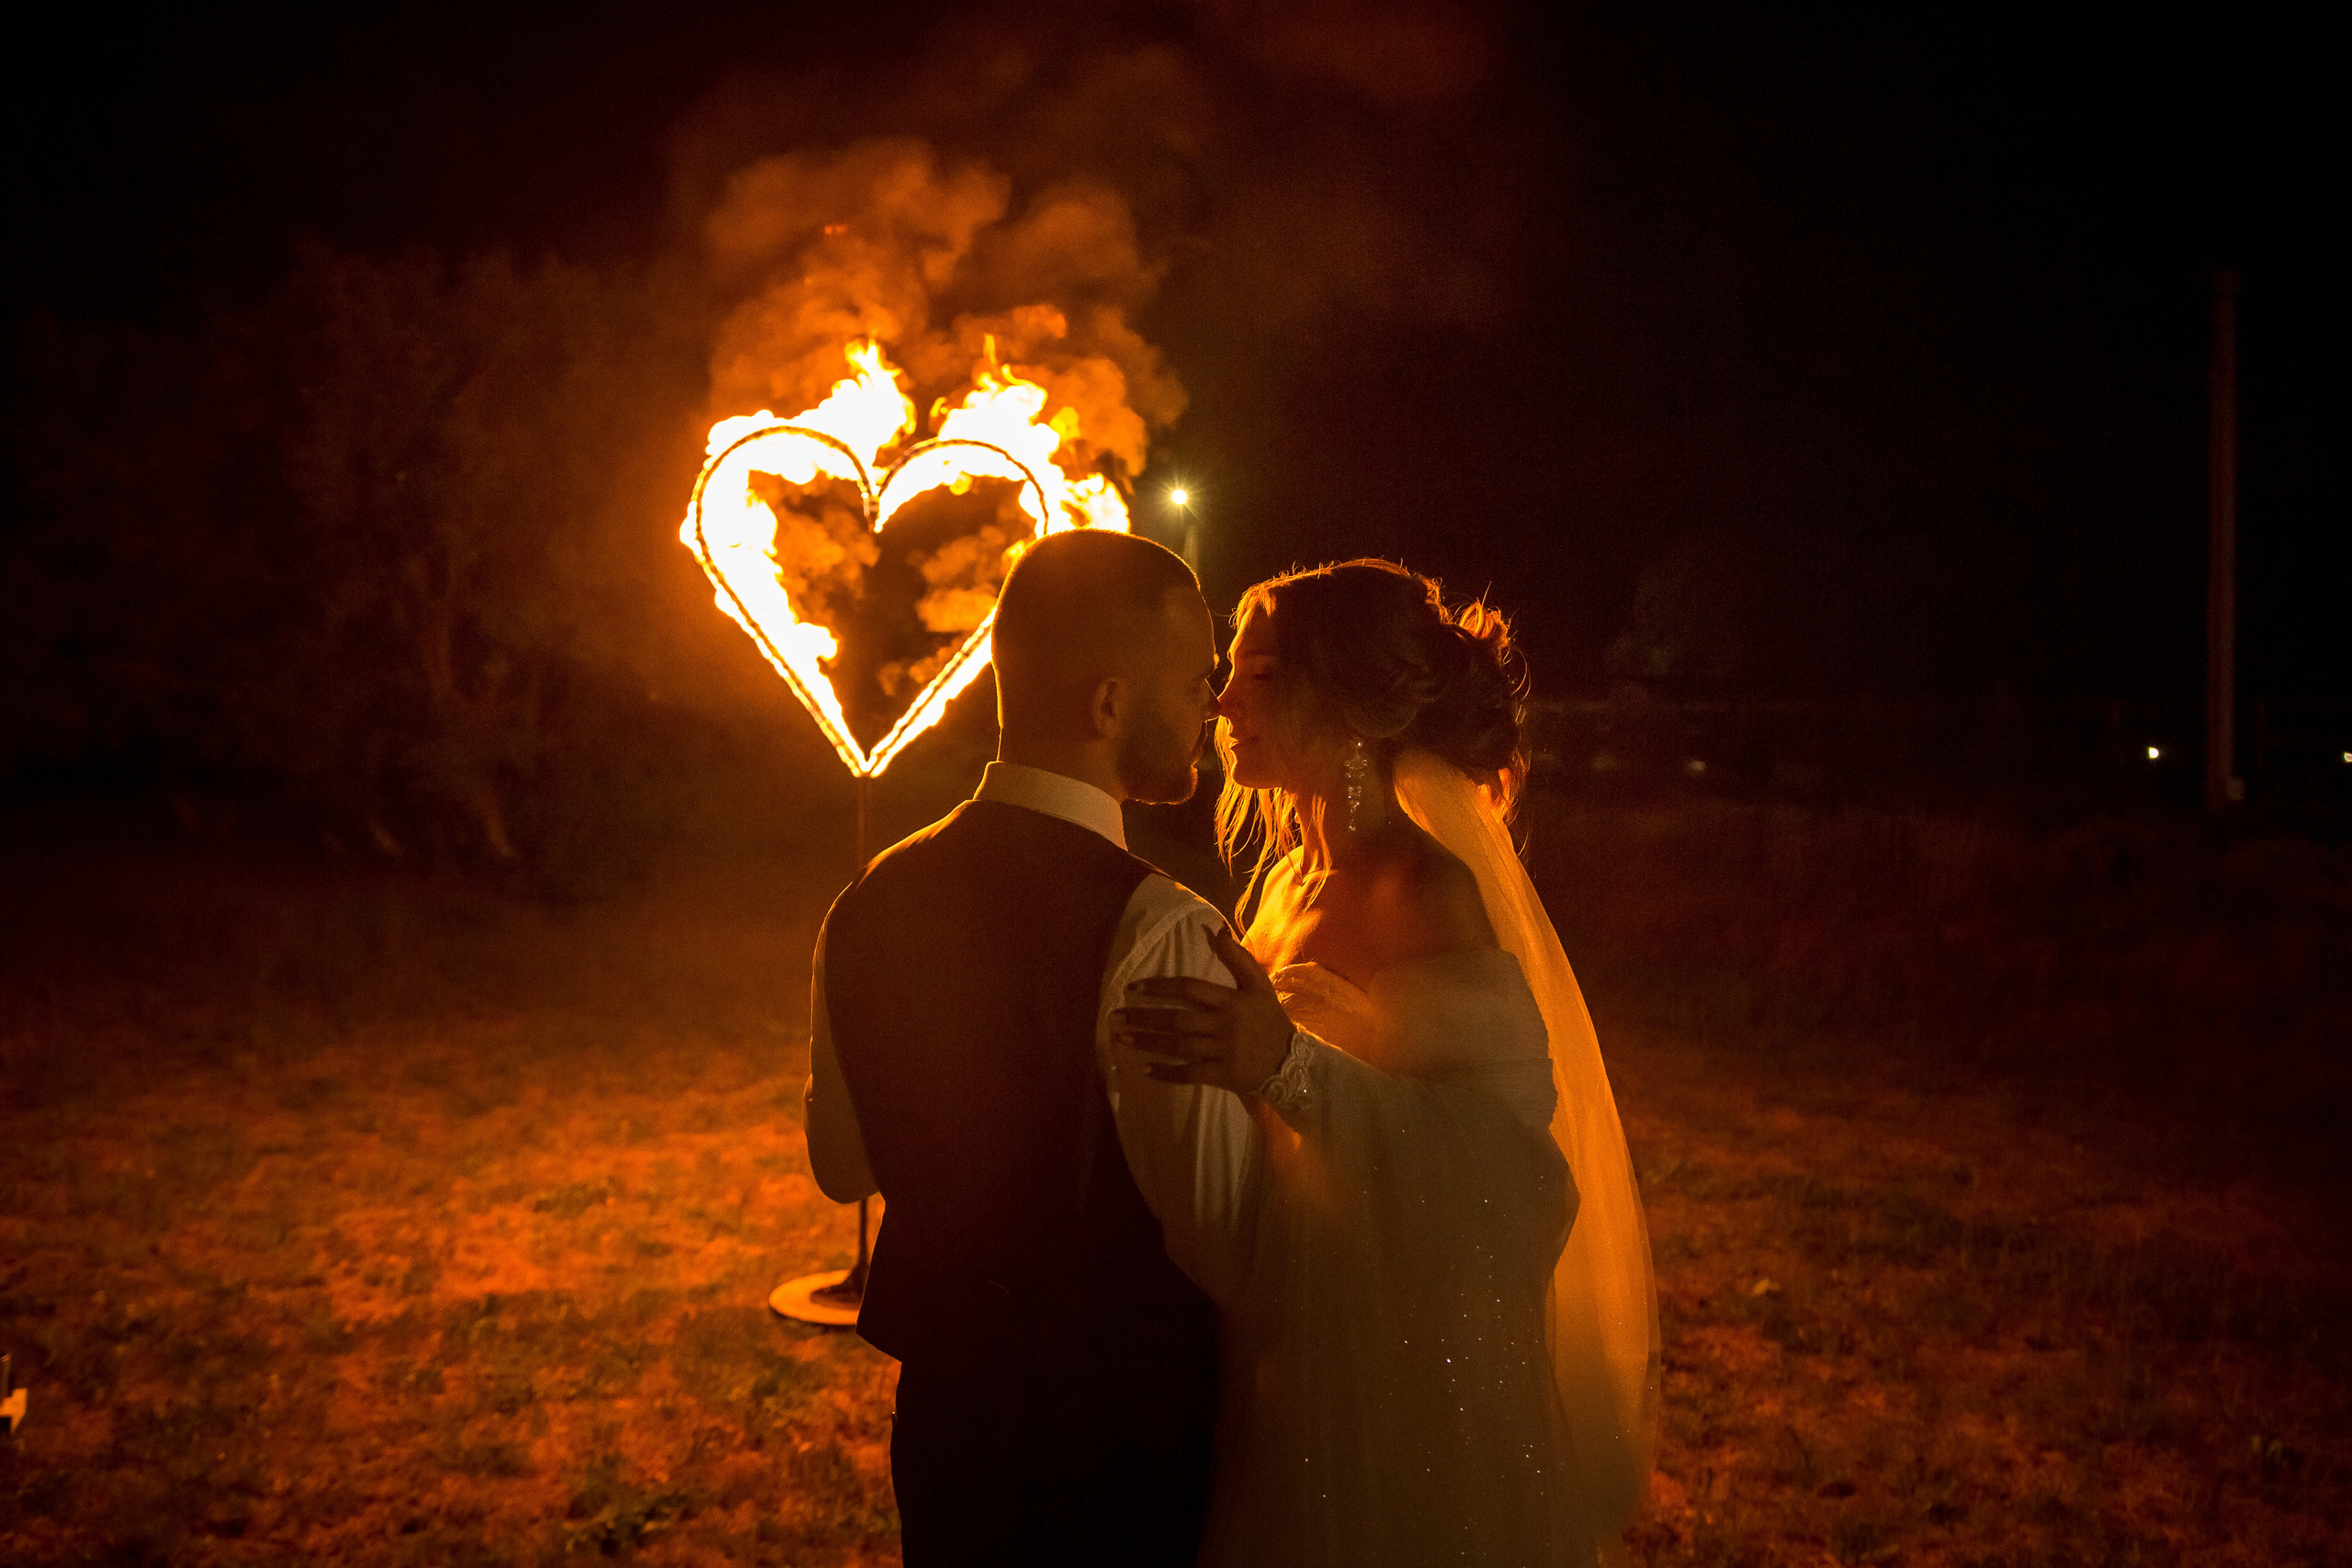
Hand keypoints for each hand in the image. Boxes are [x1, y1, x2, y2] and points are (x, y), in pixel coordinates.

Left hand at [1113, 927, 1296, 1095]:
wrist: (1291, 1060)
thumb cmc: (1269, 1019)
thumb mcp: (1259, 984)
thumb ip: (1237, 957)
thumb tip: (1214, 930)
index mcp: (1231, 1000)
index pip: (1190, 988)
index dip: (1160, 987)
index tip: (1133, 988)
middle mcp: (1224, 1025)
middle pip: (1178, 1019)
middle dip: (1144, 1018)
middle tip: (1116, 1016)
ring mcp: (1223, 1051)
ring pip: (1179, 1046)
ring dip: (1148, 1043)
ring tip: (1120, 1039)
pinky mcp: (1223, 1075)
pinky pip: (1190, 1074)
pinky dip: (1167, 1073)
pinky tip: (1144, 1070)